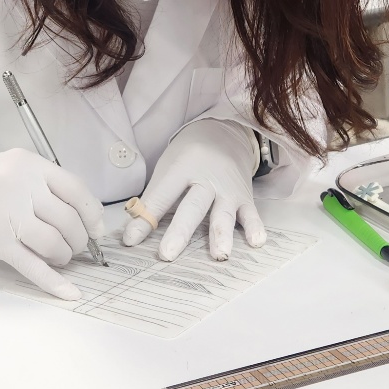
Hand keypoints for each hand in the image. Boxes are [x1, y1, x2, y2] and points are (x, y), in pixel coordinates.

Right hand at [0, 149, 104, 299]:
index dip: (92, 214)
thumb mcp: (14, 168)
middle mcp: (21, 187)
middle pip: (68, 221)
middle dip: (78, 240)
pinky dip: (53, 282)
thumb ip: (45, 185)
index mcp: (30, 165)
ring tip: (60, 257)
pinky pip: (32, 265)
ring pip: (54, 243)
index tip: (96, 230)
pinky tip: (68, 292)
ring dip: (64, 256)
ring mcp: (8, 215)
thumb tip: (83, 216)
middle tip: (75, 246)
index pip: (76, 190)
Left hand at [122, 119, 265, 261]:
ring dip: (221, 234)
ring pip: (224, 212)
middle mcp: (206, 178)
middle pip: (192, 206)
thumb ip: (153, 200)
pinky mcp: (245, 196)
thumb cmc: (189, 156)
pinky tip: (256, 242)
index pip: (161, 196)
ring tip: (220, 254)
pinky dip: (255, 227)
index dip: (145, 218)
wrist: (224, 133)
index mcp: (181, 168)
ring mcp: (228, 188)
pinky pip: (251, 213)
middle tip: (168, 254)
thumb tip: (132, 235)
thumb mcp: (167, 169)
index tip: (131, 240)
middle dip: (180, 231)